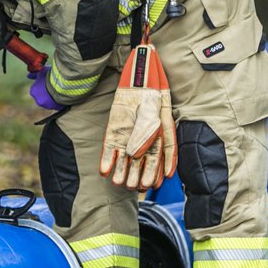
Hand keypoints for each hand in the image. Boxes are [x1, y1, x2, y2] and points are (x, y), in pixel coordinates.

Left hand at [28, 68, 61, 110]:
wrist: (61, 82)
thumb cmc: (50, 76)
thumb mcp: (41, 72)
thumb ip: (34, 75)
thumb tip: (28, 76)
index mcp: (33, 91)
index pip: (36, 89)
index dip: (42, 85)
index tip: (47, 82)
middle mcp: (38, 100)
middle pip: (42, 96)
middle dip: (47, 92)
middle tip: (54, 85)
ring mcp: (47, 105)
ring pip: (50, 101)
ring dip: (53, 97)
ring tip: (60, 89)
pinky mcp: (55, 108)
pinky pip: (57, 105)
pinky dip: (59, 101)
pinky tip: (63, 94)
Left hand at [99, 42, 177, 189]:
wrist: (132, 80)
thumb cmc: (148, 94)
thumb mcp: (151, 111)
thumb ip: (145, 132)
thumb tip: (134, 154)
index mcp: (160, 135)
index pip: (163, 157)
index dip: (161, 170)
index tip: (158, 183)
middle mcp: (144, 140)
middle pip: (143, 163)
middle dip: (139, 176)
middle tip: (135, 187)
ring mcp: (128, 138)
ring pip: (126, 160)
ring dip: (122, 172)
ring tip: (118, 182)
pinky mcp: (114, 135)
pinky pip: (110, 151)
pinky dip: (107, 161)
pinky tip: (104, 171)